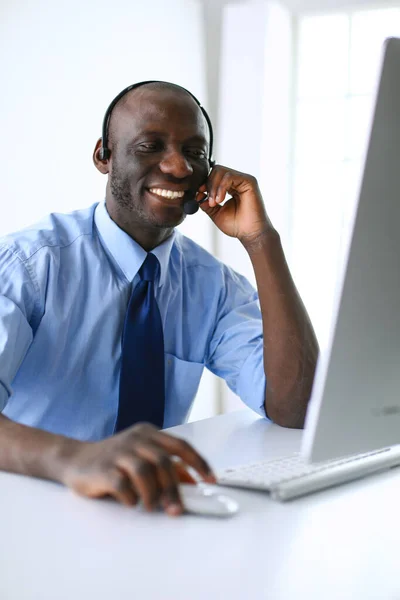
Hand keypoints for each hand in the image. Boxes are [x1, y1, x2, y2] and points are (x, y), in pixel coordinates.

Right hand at [61, 423, 215, 515]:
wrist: (75, 459)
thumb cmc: (115, 461)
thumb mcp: (142, 458)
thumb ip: (166, 467)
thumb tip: (193, 483)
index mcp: (149, 433)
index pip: (180, 445)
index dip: (198, 463)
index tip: (211, 481)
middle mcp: (136, 439)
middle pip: (164, 462)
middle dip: (174, 489)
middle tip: (177, 510)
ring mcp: (118, 452)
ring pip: (145, 471)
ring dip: (153, 495)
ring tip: (152, 508)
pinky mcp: (102, 468)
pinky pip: (122, 484)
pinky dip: (130, 497)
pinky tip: (131, 503)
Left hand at [196, 165, 274, 245]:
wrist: (250, 234)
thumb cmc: (237, 226)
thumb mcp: (217, 214)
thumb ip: (207, 204)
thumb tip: (197, 195)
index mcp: (231, 187)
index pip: (214, 176)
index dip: (204, 184)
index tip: (199, 194)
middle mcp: (238, 181)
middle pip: (216, 170)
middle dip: (208, 185)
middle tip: (209, 201)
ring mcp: (244, 180)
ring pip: (221, 171)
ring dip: (213, 187)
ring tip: (214, 202)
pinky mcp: (249, 181)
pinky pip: (229, 176)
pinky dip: (221, 187)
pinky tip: (220, 199)